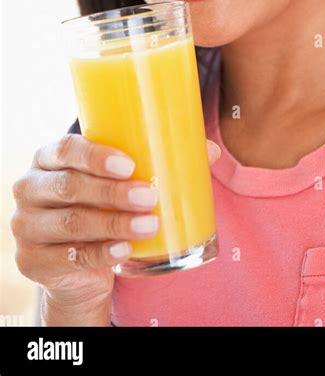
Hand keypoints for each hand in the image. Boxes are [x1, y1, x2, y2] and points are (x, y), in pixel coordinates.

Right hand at [11, 133, 220, 308]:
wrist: (74, 262)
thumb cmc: (100, 204)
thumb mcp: (117, 180)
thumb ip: (155, 161)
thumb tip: (209, 150)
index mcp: (48, 158)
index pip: (65, 149)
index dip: (95, 156)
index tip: (129, 163)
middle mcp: (31, 188)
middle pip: (69, 186)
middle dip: (112, 192)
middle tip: (148, 196)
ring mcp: (27, 227)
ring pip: (72, 223)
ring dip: (114, 223)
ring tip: (150, 223)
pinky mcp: (33, 260)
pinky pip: (71, 257)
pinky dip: (102, 252)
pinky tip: (125, 250)